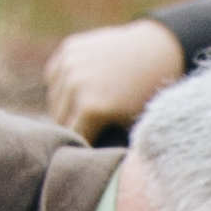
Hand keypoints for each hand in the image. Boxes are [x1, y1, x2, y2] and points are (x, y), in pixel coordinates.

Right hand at [44, 18, 185, 141]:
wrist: (156, 52)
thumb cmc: (146, 97)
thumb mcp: (129, 128)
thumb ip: (103, 144)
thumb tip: (82, 161)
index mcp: (90, 109)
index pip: (74, 139)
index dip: (85, 144)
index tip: (95, 145)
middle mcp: (75, 85)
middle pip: (60, 120)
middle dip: (74, 126)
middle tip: (92, 126)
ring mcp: (70, 64)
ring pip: (54, 100)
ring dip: (66, 106)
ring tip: (87, 107)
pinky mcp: (68, 49)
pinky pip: (54, 77)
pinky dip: (63, 85)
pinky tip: (82, 87)